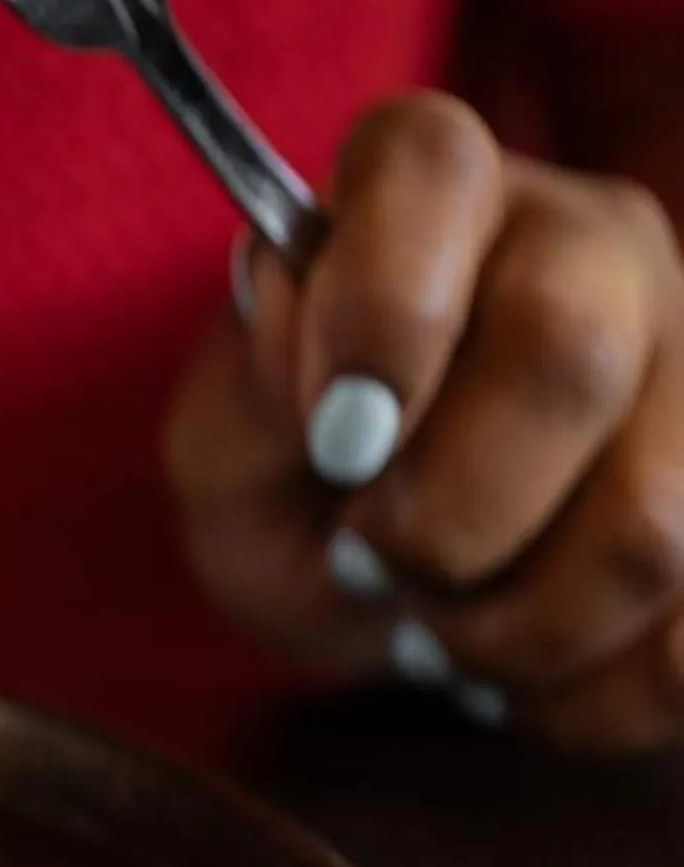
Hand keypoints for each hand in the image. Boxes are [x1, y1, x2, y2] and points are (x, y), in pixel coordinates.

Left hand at [164, 92, 683, 754]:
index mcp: (433, 189)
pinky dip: (582, 699)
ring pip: (653, 524)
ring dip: (509, 630)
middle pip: (571, 356)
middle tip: (368, 561)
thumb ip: (250, 383)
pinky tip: (515, 678)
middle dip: (442, 516)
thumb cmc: (295, 487)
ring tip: (436, 631)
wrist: (379, 585)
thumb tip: (304, 309)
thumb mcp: (226, 445)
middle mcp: (590, 244)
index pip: (428, 167)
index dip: (380, 313)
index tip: (337, 441)